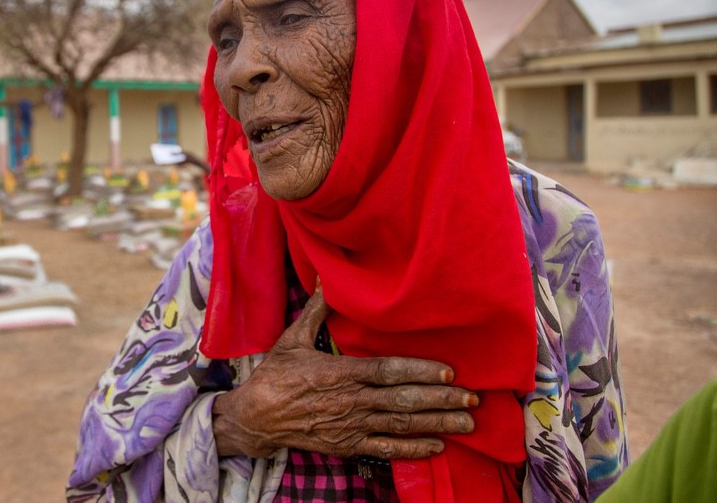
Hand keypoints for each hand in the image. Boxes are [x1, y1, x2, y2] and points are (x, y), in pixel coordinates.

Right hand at [211, 284, 476, 459]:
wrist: (256, 417)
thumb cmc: (275, 375)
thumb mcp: (292, 338)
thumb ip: (315, 310)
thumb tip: (324, 278)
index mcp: (339, 372)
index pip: (387, 372)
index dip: (419, 371)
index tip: (448, 371)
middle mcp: (350, 401)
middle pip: (402, 401)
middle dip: (441, 399)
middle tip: (473, 397)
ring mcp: (351, 426)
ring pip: (400, 426)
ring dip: (436, 423)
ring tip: (467, 421)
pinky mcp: (348, 446)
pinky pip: (386, 450)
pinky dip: (413, 449)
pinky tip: (437, 446)